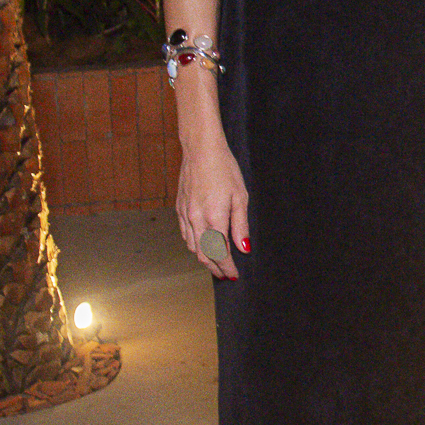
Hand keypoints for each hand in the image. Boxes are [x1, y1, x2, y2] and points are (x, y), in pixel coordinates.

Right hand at [176, 136, 250, 278]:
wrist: (201, 150)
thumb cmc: (224, 169)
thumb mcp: (240, 196)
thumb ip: (241, 225)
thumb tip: (243, 247)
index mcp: (214, 217)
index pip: (220, 252)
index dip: (227, 267)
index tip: (234, 274)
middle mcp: (197, 219)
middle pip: (204, 255)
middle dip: (215, 268)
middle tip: (225, 274)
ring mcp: (186, 214)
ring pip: (192, 247)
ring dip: (204, 258)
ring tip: (216, 263)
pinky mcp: (180, 208)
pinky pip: (186, 234)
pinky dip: (194, 245)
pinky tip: (202, 245)